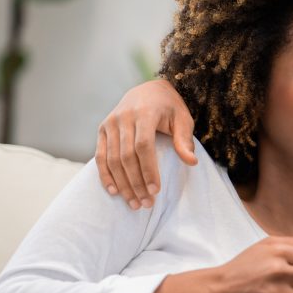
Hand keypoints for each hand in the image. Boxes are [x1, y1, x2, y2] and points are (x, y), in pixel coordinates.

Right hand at [96, 79, 195, 209]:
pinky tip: (114, 191)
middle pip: (126, 156)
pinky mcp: (102, 129)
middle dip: (136, 183)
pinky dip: (105, 175)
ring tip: (134, 203)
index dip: (148, 170)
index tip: (156, 190)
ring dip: (122, 184)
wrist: (148, 89)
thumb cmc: (169, 107)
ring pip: (112, 159)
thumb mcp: (182, 119)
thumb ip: (184, 140)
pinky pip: (100, 156)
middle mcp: (123, 117)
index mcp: (145, 113)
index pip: (143, 146)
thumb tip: (192, 162)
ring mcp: (110, 123)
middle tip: (146, 204)